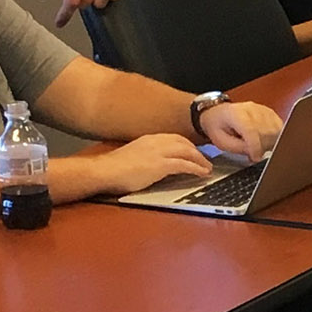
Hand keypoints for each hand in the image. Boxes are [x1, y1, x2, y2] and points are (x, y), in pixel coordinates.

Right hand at [99, 132, 213, 192]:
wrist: (104, 171)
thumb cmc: (114, 168)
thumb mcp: (134, 156)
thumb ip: (148, 156)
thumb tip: (157, 165)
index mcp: (149, 139)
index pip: (174, 138)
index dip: (188, 145)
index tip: (195, 152)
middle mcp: (156, 142)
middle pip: (184, 143)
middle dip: (197, 151)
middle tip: (206, 160)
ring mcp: (159, 152)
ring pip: (187, 152)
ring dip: (200, 160)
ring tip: (208, 169)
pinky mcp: (160, 165)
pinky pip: (184, 164)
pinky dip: (196, 168)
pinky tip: (202, 174)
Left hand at [198, 101, 281, 159]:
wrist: (219, 114)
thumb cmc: (218, 126)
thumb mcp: (221, 141)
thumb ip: (238, 148)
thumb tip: (255, 153)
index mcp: (235, 113)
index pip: (251, 130)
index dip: (255, 147)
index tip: (255, 158)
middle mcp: (251, 109)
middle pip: (266, 131)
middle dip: (262, 147)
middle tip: (253, 154)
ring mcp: (262, 109)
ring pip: (275, 130)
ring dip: (269, 143)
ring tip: (257, 147)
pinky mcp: (270, 113)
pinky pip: (279, 127)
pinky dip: (274, 138)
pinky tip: (264, 141)